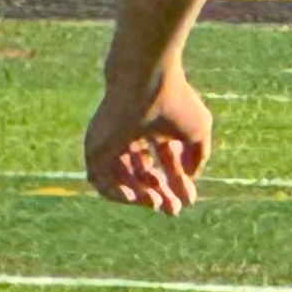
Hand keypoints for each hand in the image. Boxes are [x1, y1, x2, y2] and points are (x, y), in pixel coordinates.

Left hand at [83, 66, 212, 212]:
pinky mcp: (95, 148)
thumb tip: (190, 176)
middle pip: (142, 171)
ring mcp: (110, 141)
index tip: (188, 200)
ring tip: (156, 204)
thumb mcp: (196, 132)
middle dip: (159, 192)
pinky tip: (137, 198)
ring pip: (121, 177)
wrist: (145, 81)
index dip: (176, 182)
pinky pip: (101, 180)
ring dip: (139, 196)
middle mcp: (129, 135)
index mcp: (153, 126)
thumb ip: (197, 156)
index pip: (163, 160)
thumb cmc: (173, 102)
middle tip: (172, 210)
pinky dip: (118, 192)